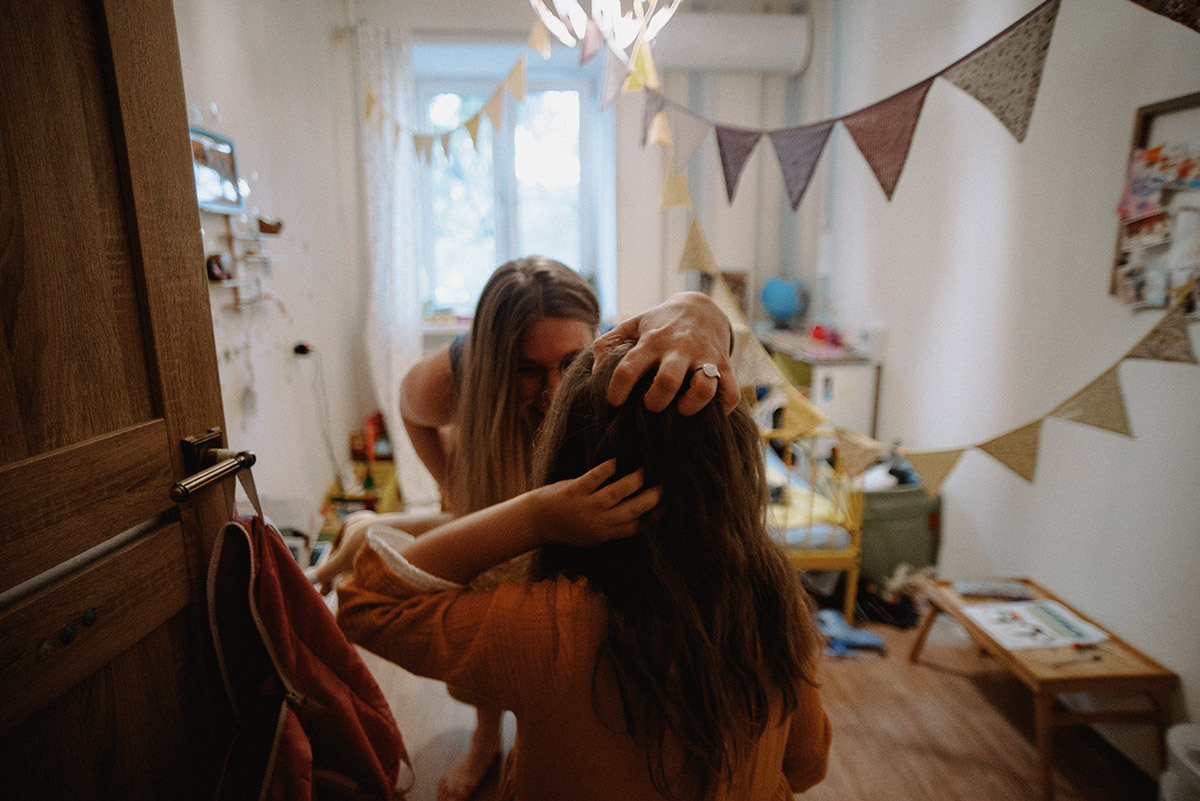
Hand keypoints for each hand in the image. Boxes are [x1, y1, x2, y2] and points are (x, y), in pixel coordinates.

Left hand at [534, 459, 660, 546]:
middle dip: (651, 498)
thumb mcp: (589, 536)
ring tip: (647, 470)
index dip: (653, 517)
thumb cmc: (563, 528)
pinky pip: (595, 477)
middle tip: (665, 486)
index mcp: (603, 535)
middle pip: (632, 510)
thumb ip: (609, 528)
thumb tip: (634, 519)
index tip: (667, 507)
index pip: (634, 527)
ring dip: (635, 480)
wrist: (534, 523)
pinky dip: (608, 468)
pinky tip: (618, 460)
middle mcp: (597, 522)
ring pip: (617, 492)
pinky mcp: (574, 491)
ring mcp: (586, 506)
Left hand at [594, 291, 739, 415]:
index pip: (628, 367)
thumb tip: (593, 371)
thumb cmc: (660, 324)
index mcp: (651, 340)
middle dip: (655, 402)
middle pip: (667, 382)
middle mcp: (678, 348)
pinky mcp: (725, 366)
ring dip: (690, 406)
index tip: (613, 403)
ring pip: (703, 388)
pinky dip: (722, 409)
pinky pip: (730, 394)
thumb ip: (608, 343)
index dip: (617, 390)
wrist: (701, 308)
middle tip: (651, 407)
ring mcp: (704, 357)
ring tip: (680, 410)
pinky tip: (708, 411)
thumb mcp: (633, 325)